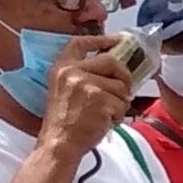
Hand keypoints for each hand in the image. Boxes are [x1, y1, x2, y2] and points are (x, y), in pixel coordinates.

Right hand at [37, 38, 134, 158]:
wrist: (59, 143)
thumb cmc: (64, 121)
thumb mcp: (64, 90)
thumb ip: (82, 75)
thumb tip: (114, 68)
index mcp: (62, 68)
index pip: (79, 43)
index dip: (100, 39)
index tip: (117, 40)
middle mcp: (72, 72)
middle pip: (111, 61)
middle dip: (124, 76)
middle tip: (124, 90)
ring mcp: (87, 85)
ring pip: (120, 86)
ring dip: (119, 102)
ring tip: (105, 114)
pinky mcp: (100, 100)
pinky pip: (122, 104)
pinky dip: (119, 115)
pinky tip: (105, 122)